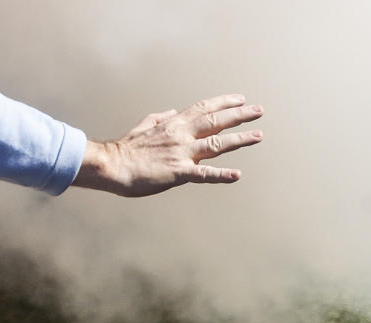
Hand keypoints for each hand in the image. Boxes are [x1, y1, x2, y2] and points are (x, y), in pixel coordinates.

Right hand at [73, 94, 262, 196]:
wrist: (111, 166)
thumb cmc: (126, 150)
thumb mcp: (143, 126)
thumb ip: (159, 117)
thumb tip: (172, 111)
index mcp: (174, 124)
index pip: (203, 108)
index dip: (224, 103)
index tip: (241, 99)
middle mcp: (181, 135)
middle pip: (216, 121)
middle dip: (239, 115)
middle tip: (259, 110)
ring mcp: (182, 153)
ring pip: (217, 144)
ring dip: (239, 140)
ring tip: (258, 136)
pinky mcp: (179, 173)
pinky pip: (204, 174)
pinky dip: (222, 175)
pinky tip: (237, 175)